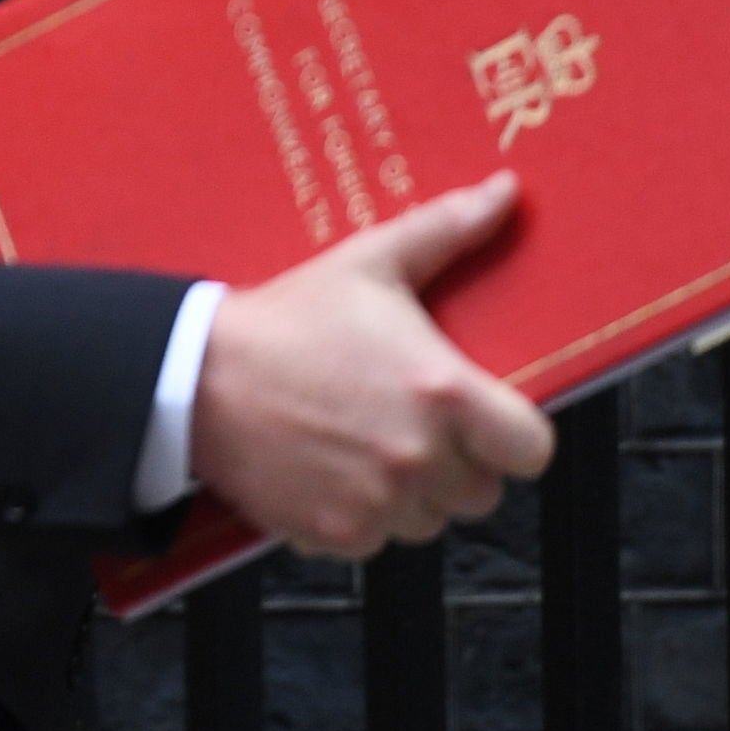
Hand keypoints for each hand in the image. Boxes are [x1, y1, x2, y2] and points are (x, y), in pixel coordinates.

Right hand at [190, 171, 555, 557]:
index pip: (532, 449)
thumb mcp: (369, 262)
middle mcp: (419, 455)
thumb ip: (446, 229)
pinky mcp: (338, 532)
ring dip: (411, 492)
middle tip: (408, 422)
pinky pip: (379, 538)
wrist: (198, 373)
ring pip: (431, 520)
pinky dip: (362, 514)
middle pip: (482, 489)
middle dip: (456, 461)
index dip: (512, 435)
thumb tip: (504, 192)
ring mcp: (378, 501)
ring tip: (365, 443)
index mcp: (443, 392)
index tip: (484, 420)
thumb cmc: (287, 319)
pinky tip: (330, 467)